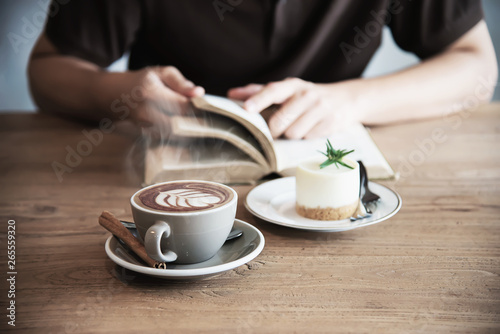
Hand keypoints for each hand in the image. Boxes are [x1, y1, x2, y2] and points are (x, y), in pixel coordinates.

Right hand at [115, 66, 203, 136]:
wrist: (115, 96)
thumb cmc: (143, 81)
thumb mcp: (161, 73)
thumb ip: (181, 82)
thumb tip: (200, 92)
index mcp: (150, 92)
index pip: (183, 106)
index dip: (198, 108)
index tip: (205, 107)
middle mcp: (145, 112)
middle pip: (179, 125)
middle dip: (195, 124)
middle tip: (206, 121)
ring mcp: (142, 126)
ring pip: (174, 136)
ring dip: (188, 133)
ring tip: (197, 126)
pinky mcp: (144, 136)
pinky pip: (167, 140)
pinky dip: (178, 138)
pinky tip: (185, 132)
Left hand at [228, 78, 359, 138]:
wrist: (346, 99)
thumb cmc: (307, 96)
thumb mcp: (287, 90)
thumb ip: (260, 92)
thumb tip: (232, 94)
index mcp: (292, 85)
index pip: (273, 91)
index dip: (258, 100)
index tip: (247, 109)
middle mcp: (306, 95)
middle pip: (280, 121)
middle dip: (274, 130)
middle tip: (278, 128)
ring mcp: (320, 109)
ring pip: (293, 133)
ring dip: (292, 134)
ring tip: (299, 125)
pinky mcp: (330, 124)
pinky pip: (308, 139)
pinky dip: (306, 137)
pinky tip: (311, 128)